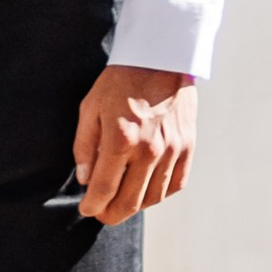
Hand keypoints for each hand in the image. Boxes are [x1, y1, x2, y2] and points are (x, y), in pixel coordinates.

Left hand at [73, 65, 196, 222]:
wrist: (160, 57)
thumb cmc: (120, 81)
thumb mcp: (90, 108)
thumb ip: (84, 146)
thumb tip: (85, 180)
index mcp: (121, 139)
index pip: (104, 189)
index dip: (93, 205)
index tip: (87, 209)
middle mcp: (149, 149)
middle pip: (130, 201)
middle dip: (111, 214)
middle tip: (101, 213)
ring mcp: (172, 149)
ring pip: (153, 198)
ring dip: (135, 207)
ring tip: (121, 203)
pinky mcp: (187, 146)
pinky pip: (175, 184)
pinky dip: (160, 195)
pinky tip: (147, 192)